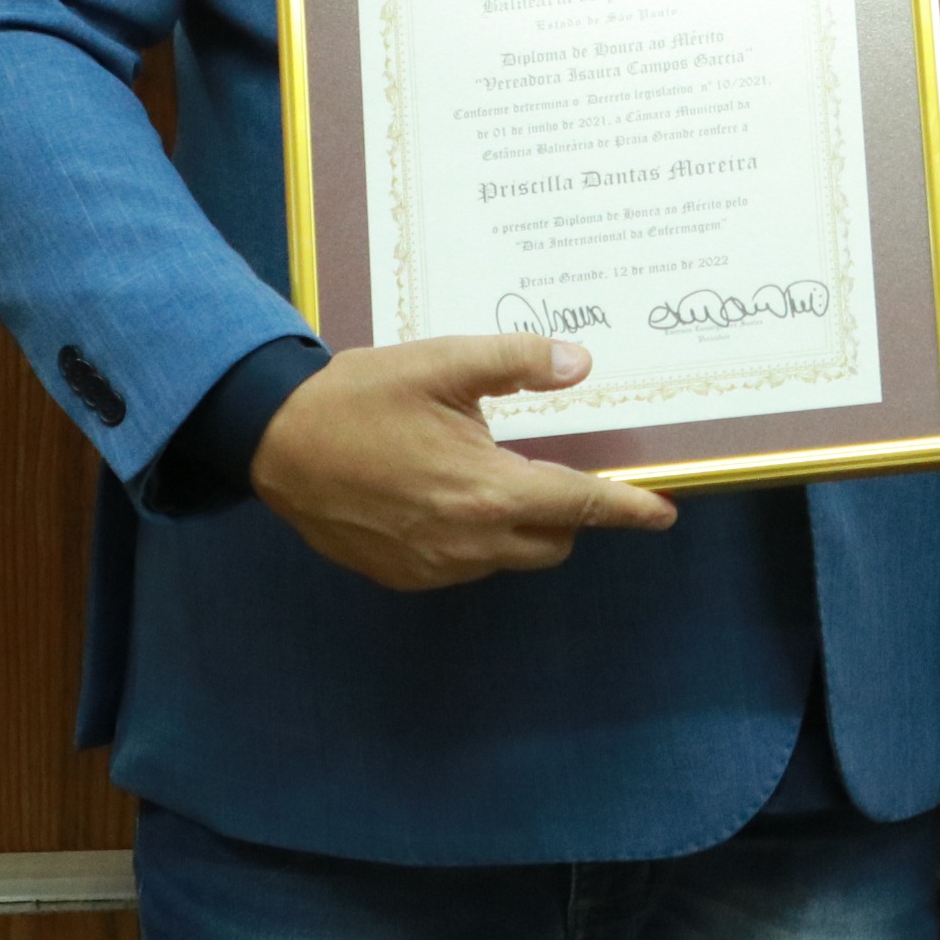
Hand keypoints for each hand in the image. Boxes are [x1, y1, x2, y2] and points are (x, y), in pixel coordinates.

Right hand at [249, 333, 676, 589]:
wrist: (276, 442)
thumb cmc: (361, 397)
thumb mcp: (443, 362)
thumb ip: (517, 362)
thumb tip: (580, 365)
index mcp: (487, 491)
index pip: (579, 506)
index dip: (627, 509)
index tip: (663, 513)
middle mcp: (467, 543)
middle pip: (553, 541)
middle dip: (565, 512)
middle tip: (543, 464)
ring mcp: (433, 567)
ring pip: (509, 556)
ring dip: (517, 525)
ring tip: (483, 472)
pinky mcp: (403, 577)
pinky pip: (466, 566)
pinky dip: (475, 538)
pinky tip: (444, 495)